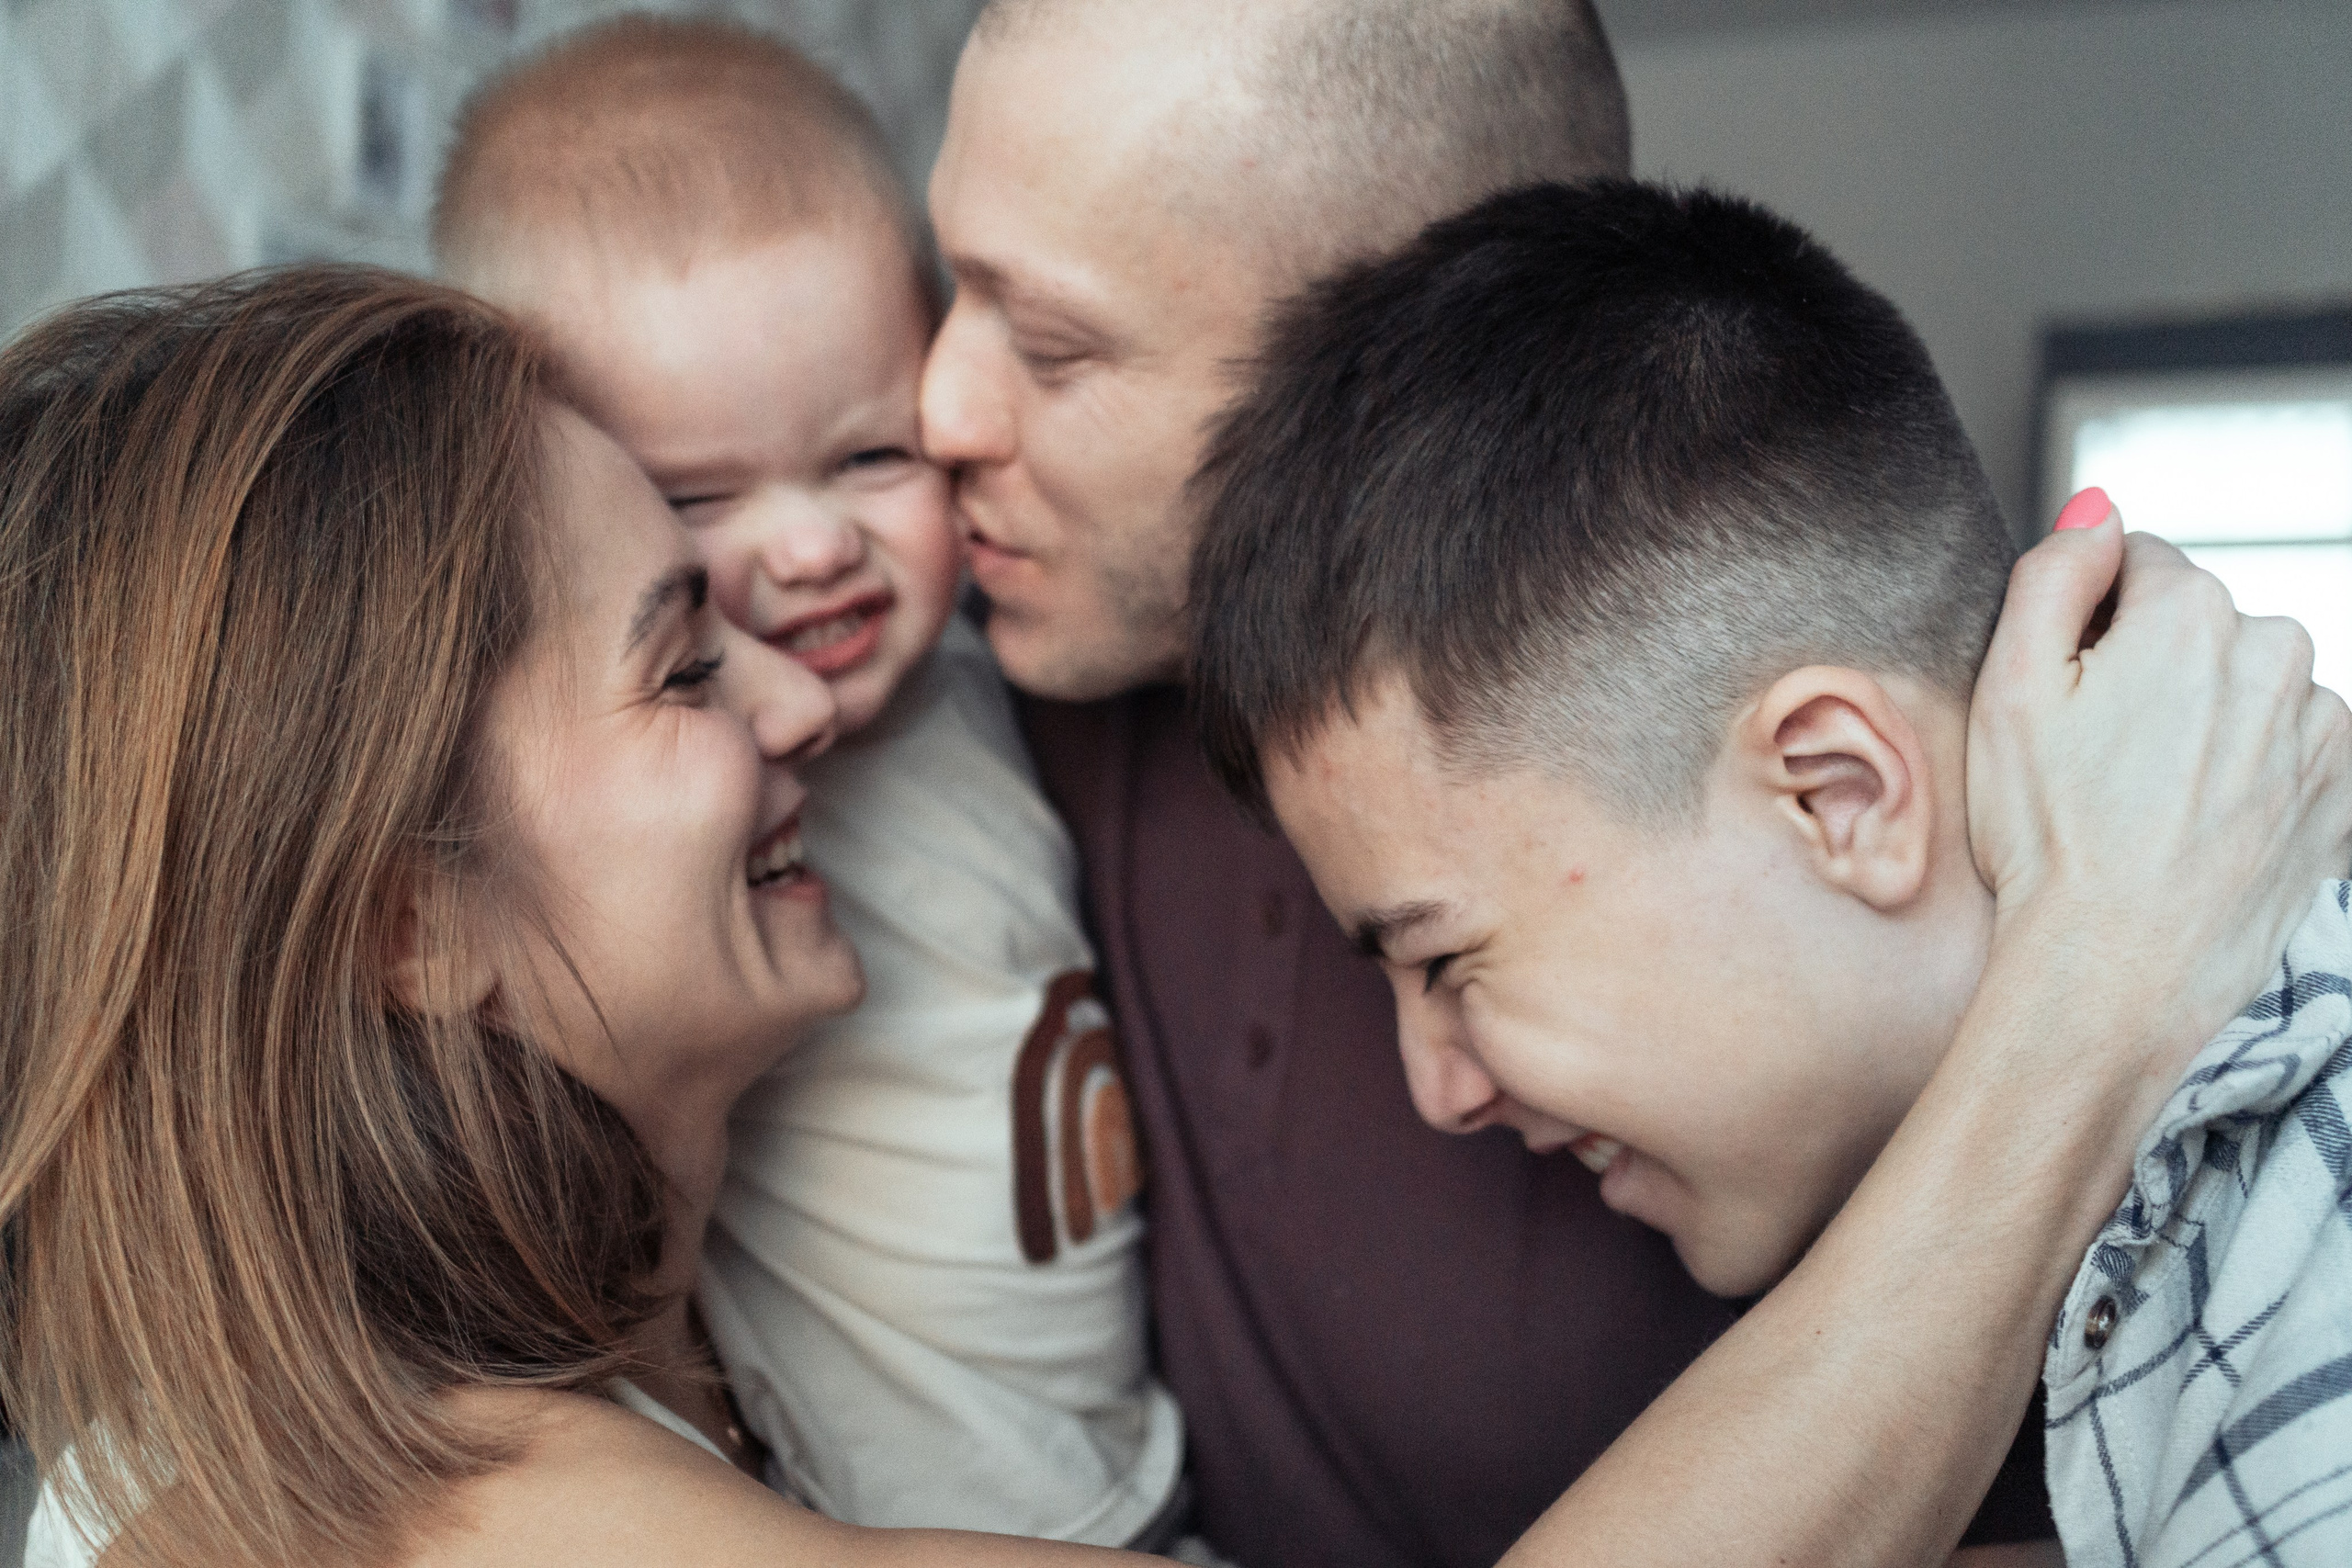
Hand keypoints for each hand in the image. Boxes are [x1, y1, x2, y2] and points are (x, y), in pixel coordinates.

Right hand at [1966, 491, 2351, 1078]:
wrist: (2117, 970)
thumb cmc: (2052, 839)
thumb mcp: (2009, 690)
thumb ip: (2053, 575)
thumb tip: (2100, 509)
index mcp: (2190, 615)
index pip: (2137, 567)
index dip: (2087, 629)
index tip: (2069, 699)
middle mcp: (2275, 654)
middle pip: (2200, 628)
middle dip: (2153, 672)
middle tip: (2099, 760)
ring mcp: (2318, 727)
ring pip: (2248, 688)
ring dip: (2206, 723)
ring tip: (2149, 803)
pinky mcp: (2339, 792)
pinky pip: (2291, 748)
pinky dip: (2250, 773)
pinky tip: (2197, 824)